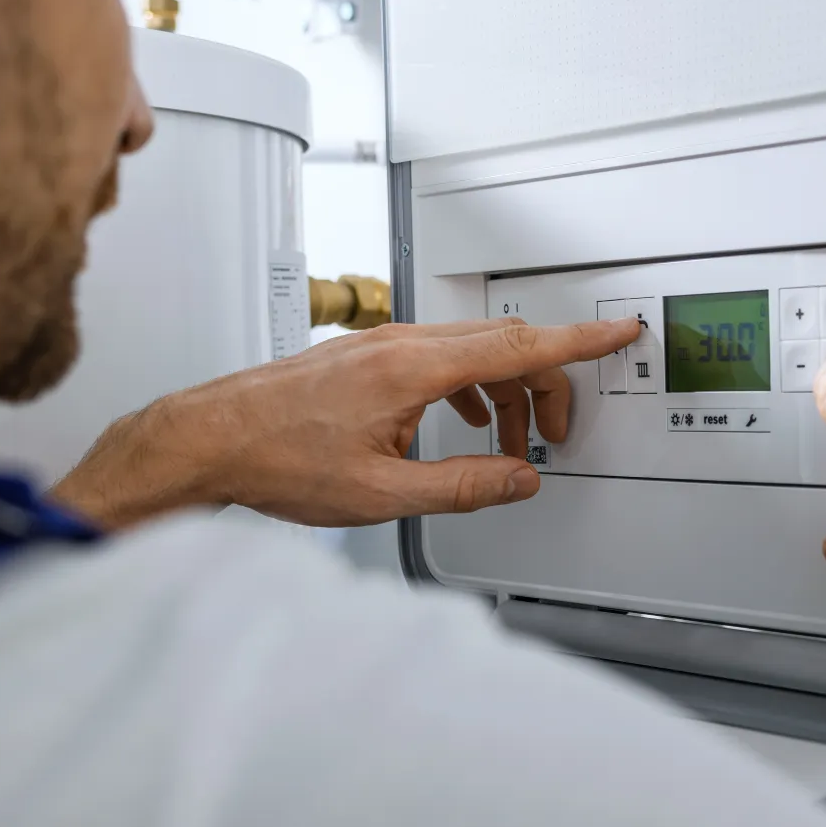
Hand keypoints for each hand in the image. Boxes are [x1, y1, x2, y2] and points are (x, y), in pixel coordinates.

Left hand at [52, 317, 640, 528]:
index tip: (618, 331)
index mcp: (413, 369)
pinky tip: (459, 419)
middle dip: (543, 385)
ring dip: (503, 389)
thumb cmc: (275, 461)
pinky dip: (468, 382)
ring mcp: (380, 343)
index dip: (579, 342)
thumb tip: (519, 479)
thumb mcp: (383, 495)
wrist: (207, 440)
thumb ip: (464, 486)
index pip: (518, 346)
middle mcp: (399, 343)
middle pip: (503, 345)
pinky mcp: (364, 355)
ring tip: (504, 441)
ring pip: (471, 349)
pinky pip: (439, 353)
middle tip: (552, 433)